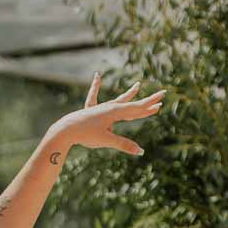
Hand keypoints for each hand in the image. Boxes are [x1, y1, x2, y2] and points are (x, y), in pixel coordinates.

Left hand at [50, 73, 165, 156]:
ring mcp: (101, 108)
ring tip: (137, 85)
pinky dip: (96, 86)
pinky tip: (97, 75)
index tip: (161, 102)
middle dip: (146, 102)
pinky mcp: (92, 110)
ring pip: (119, 101)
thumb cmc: (86, 134)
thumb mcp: (107, 140)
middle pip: (132, 104)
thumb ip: (124, 144)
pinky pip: (95, 96)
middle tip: (160, 95)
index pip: (137, 109)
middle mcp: (110, 107)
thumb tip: (141, 152)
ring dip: (129, 94)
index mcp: (115, 112)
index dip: (149, 107)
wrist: (66, 129)